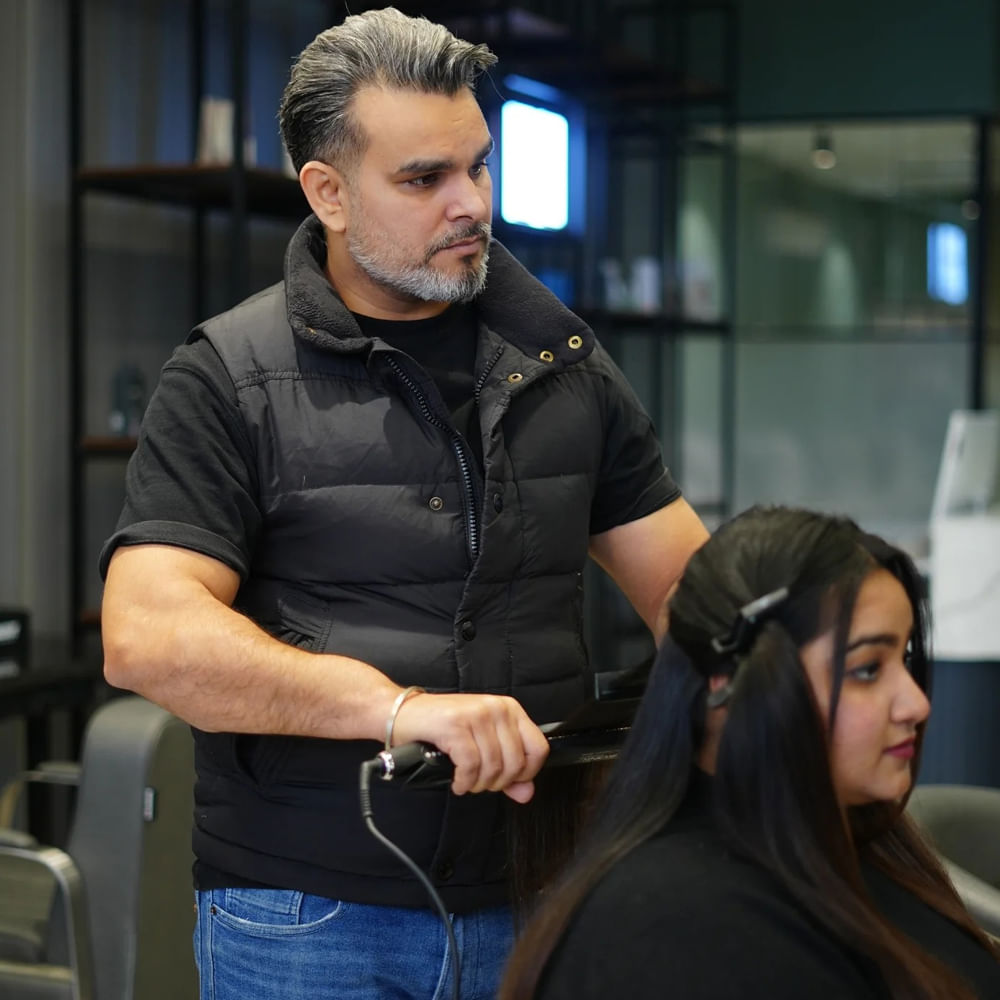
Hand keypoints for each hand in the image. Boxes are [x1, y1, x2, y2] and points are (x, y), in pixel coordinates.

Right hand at [390, 692, 548, 802]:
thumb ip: (508, 769)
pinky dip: (464, 782)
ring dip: (478, 784)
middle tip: (479, 782)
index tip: (507, 780)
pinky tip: (457, 781)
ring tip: (466, 780)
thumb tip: (526, 792)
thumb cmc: (442, 728)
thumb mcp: (482, 744)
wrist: (403, 713)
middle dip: (496, 783)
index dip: (526, 773)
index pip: (538, 748)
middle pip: (516, 763)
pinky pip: (470, 766)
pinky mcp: (455, 726)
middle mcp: (496, 708)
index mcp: (509, 709)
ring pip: (493, 767)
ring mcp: (476, 715)